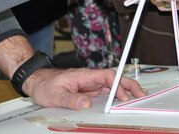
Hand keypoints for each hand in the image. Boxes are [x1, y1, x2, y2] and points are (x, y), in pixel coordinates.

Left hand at [22, 67, 145, 108]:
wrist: (38, 82)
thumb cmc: (45, 85)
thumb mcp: (55, 95)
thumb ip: (71, 99)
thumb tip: (86, 103)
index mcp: (85, 76)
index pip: (107, 76)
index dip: (118, 85)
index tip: (124, 95)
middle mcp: (90, 79)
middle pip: (114, 79)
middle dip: (129, 85)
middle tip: (141, 93)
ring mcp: (90, 85)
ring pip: (112, 85)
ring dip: (125, 89)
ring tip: (137, 95)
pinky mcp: (88, 91)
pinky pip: (105, 91)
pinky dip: (116, 94)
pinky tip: (122, 99)